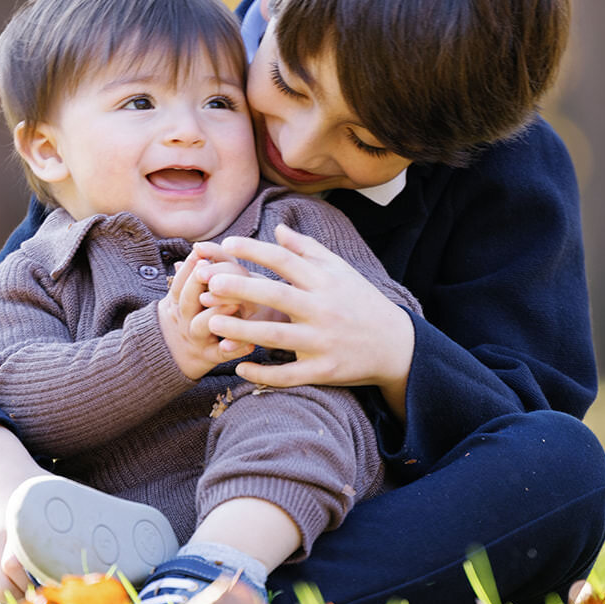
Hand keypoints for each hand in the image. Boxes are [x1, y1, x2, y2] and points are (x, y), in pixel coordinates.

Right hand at [158, 252, 251, 377]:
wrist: (170, 356)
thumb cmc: (187, 316)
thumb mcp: (184, 296)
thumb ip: (195, 275)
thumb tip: (199, 247)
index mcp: (178, 301)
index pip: (180, 281)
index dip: (188, 267)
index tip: (199, 253)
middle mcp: (184, 318)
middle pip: (186, 299)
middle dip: (197, 285)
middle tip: (211, 271)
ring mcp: (196, 338)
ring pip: (202, 325)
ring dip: (216, 313)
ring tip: (234, 304)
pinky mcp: (209, 357)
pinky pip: (221, 354)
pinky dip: (234, 349)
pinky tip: (250, 344)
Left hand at [201, 223, 414, 418]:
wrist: (395, 346)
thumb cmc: (362, 302)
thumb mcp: (341, 271)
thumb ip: (307, 250)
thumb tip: (277, 228)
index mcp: (325, 282)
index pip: (286, 261)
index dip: (255, 251)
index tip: (227, 243)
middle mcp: (323, 310)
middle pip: (277, 296)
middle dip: (241, 289)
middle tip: (208, 282)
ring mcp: (323, 342)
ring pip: (276, 337)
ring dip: (242, 331)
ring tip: (211, 323)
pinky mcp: (323, 371)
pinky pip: (288, 375)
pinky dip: (263, 374)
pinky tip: (239, 367)